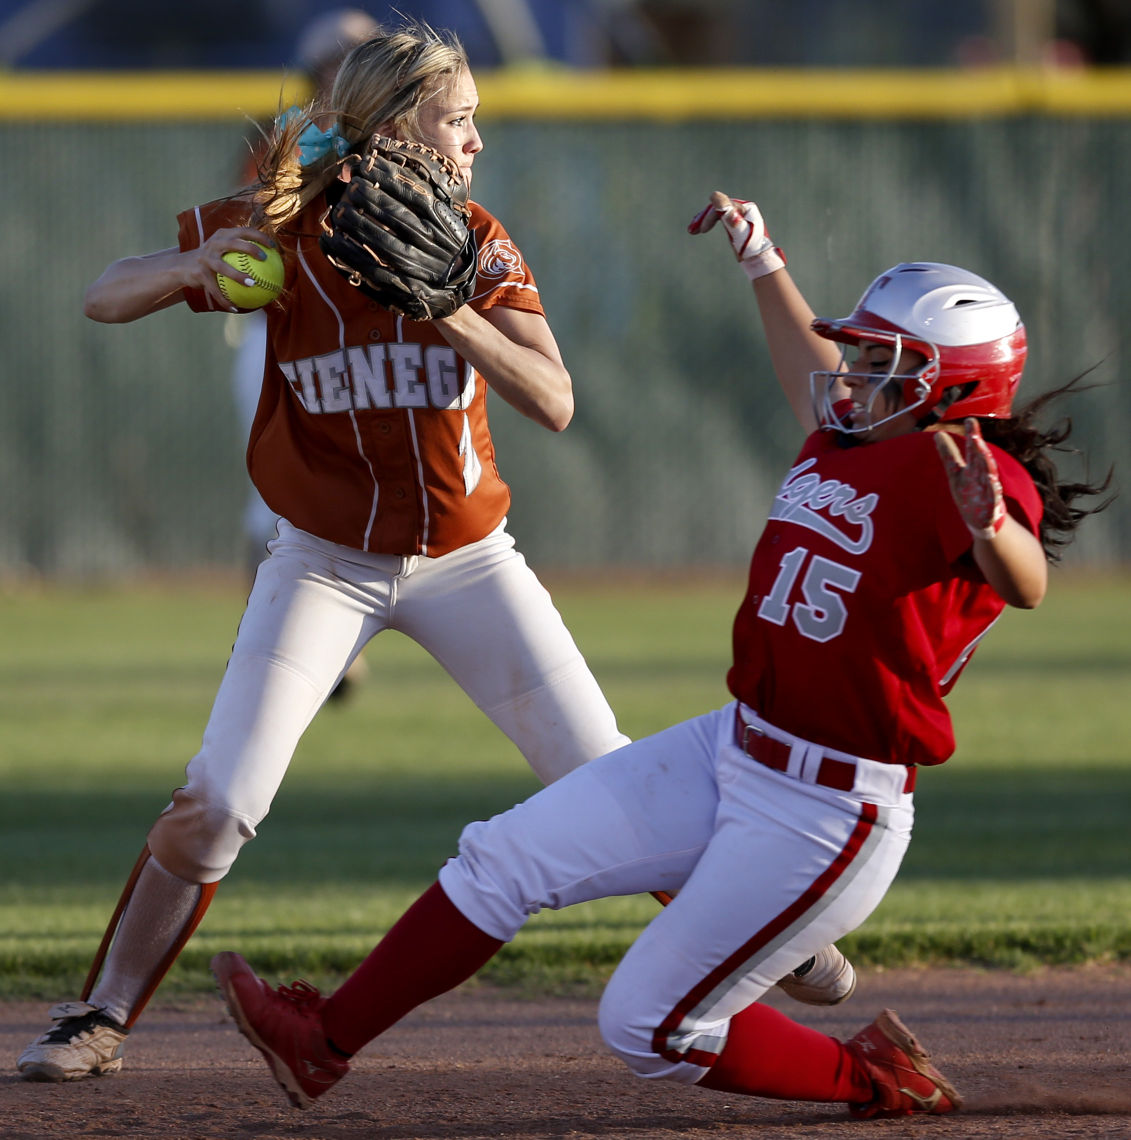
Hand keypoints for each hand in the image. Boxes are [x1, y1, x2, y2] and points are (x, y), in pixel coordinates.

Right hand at [197, 227, 276, 311]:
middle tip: (264, 258)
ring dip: (238, 275)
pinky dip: (225, 300)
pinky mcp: (199, 273)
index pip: (243, 231)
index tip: (273, 246)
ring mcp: (205, 258)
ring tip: (252, 284)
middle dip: (250, 247)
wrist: (183, 267)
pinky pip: (215, 290)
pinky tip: (235, 309)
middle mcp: (213, 244)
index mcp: (222, 236)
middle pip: (233, 242)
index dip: (259, 236)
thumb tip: (271, 264)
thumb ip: (241, 252)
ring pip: (223, 267)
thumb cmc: (212, 260)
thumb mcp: (223, 251)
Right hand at [688, 191, 785, 280]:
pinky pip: (718, 218)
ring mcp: (738, 215)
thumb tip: (716, 198)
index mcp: (745, 208)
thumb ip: (730, 216)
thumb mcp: (739, 232)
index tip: (702, 230)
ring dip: (703, 219)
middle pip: (718, 208)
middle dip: (704, 218)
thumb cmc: (751, 247)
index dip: (709, 216)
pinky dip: (708, 222)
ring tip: (692, 230)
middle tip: (692, 231)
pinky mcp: (734, 222)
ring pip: (716, 212)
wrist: (759, 259)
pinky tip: (700, 229)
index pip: (722, 206)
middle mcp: (742, 209)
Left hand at [935, 418, 1006, 540]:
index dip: (971, 435)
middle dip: (979, 447)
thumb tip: (937, 434)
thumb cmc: (968, 492)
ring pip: (989, 475)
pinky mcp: (991, 505)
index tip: (970, 420)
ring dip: (987, 465)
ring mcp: (988, 490)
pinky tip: (993, 482)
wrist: (980, 519)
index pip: (972, 449)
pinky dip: (993, 490)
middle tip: (974, 435)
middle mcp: (982, 475)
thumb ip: (948, 454)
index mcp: (973, 467)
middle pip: (981, 459)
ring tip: (983, 453)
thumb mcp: (955, 472)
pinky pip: (993, 497)